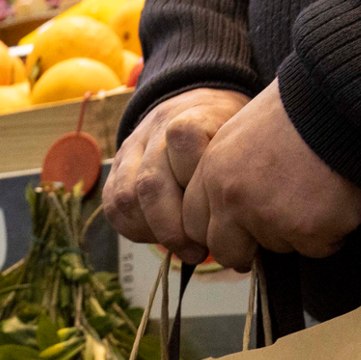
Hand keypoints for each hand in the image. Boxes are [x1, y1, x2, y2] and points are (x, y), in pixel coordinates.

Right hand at [104, 87, 248, 262]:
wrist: (196, 108)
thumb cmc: (228, 136)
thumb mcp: (246, 137)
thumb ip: (240, 168)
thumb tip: (244, 228)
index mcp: (192, 113)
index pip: (183, 138)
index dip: (197, 181)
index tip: (219, 213)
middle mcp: (155, 127)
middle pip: (150, 183)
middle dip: (174, 228)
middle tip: (197, 251)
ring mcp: (131, 148)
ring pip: (127, 199)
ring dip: (153, 232)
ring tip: (181, 247)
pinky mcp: (116, 169)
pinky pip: (114, 208)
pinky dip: (136, 230)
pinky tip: (161, 236)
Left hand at [181, 79, 360, 269]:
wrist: (347, 100)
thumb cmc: (304, 108)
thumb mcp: (245, 131)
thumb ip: (229, 172)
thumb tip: (231, 211)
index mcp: (212, 170)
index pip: (194, 224)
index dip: (218, 232)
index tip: (237, 236)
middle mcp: (232, 197)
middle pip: (226, 251)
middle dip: (247, 251)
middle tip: (277, 231)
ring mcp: (267, 216)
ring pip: (276, 248)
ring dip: (297, 232)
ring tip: (319, 192)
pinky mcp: (306, 230)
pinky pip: (317, 248)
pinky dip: (331, 232)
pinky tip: (339, 199)